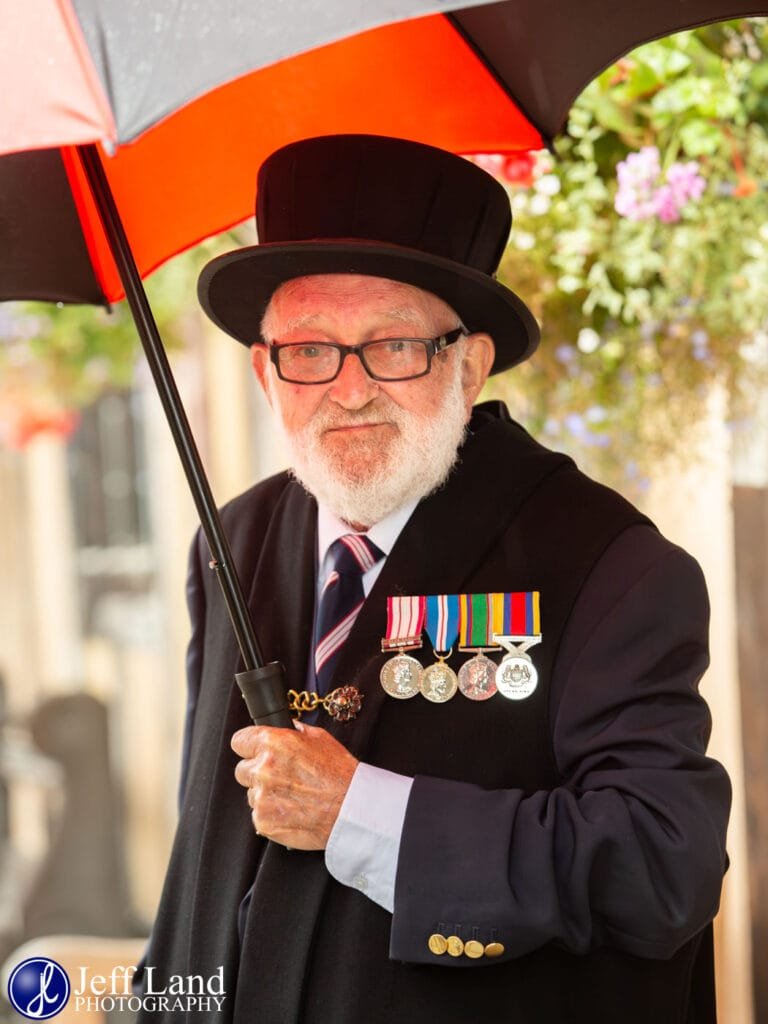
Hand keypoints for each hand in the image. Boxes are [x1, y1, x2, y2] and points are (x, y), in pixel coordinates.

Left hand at [231, 721, 358, 849]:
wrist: (350, 810)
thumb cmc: (339, 774)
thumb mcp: (320, 738)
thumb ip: (296, 732)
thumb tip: (286, 728)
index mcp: (272, 743)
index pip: (239, 740)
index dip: (248, 746)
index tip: (254, 751)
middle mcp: (262, 769)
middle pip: (242, 770)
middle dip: (257, 772)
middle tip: (281, 777)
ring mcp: (261, 797)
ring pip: (252, 794)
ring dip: (266, 795)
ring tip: (293, 796)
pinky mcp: (263, 821)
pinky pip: (259, 815)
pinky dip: (272, 815)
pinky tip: (293, 811)